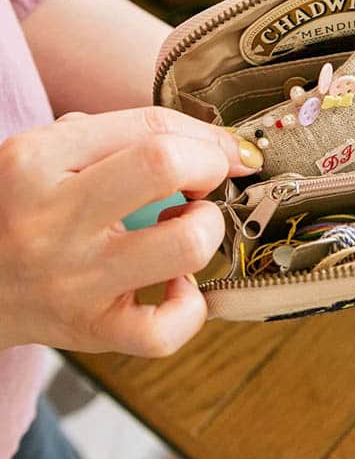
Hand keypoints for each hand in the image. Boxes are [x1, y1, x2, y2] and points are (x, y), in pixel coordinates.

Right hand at [0, 108, 261, 356]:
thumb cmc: (18, 214)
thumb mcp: (41, 158)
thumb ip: (111, 137)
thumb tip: (212, 142)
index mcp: (36, 161)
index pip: (150, 128)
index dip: (209, 136)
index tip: (229, 149)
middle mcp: (53, 218)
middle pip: (167, 167)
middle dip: (210, 167)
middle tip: (205, 183)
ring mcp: (73, 279)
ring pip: (185, 244)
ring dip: (208, 230)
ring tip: (189, 228)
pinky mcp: (89, 330)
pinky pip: (165, 329)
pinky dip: (190, 308)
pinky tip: (177, 286)